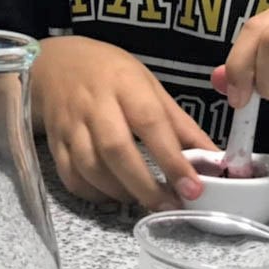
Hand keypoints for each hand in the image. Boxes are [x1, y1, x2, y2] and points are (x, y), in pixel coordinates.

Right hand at [35, 36, 215, 210]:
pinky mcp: (54, 142)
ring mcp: (70, 125)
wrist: (55, 62)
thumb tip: (214, 159)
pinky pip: (70, 177)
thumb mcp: (149, 85)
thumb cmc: (111, 73)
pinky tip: (112, 193)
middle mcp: (94, 104)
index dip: (172, 159)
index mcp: (125, 85)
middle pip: (116, 150)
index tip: (193, 188)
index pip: (150, 123)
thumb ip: (179, 124)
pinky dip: (93, 193)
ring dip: (120, 192)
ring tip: (142, 198)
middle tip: (169, 206)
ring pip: (91, 168)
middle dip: (145, 186)